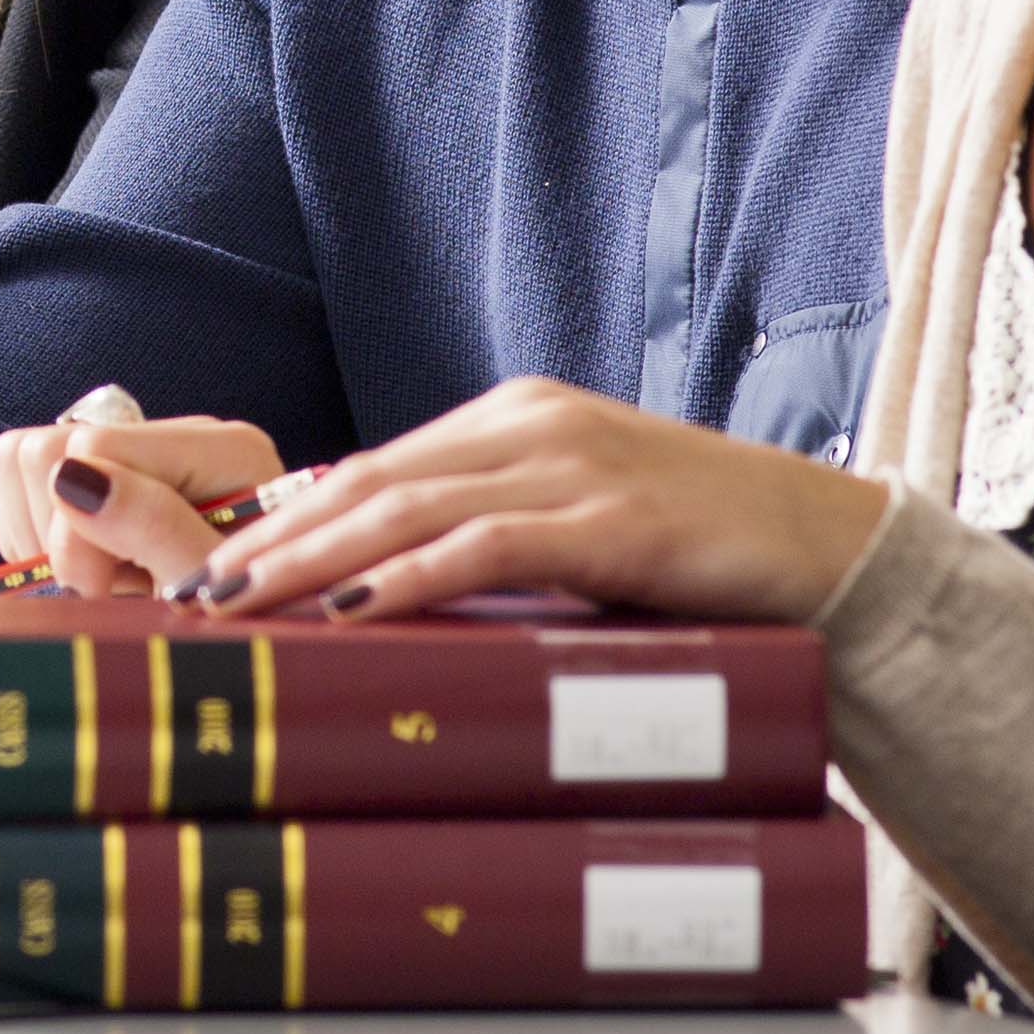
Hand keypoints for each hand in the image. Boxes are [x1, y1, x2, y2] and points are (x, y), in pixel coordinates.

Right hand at [0, 408, 289, 598]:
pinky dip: (35, 532)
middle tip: (101, 589)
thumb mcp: (204, 586)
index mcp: (222, 450)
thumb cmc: (236, 623)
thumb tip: (72, 476)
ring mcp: (137, 452)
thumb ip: (153, 527)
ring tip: (98, 580)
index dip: (76, 532)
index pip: (91, 447)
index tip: (104, 594)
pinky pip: (21, 477)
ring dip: (42, 534)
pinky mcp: (103, 474)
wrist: (245, 649)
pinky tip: (85, 569)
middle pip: (49, 446)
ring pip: (25, 456)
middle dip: (57, 535)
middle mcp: (179, 436)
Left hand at [189, 377, 893, 627]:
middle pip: (370, 482)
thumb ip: (495, 552)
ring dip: (313, 562)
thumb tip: (385, 610)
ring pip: (408, 507)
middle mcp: (534, 425)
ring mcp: (575, 463)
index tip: (215, 575)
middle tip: (194, 600)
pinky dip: (412, 576)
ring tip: (241, 609)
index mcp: (518, 423)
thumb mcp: (580, 542)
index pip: (375, 469)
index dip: (287, 522)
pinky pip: (490, 545)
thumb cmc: (705, 566)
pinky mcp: (616, 516)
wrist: (839, 560)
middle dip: (274, 543)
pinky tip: (355, 610)